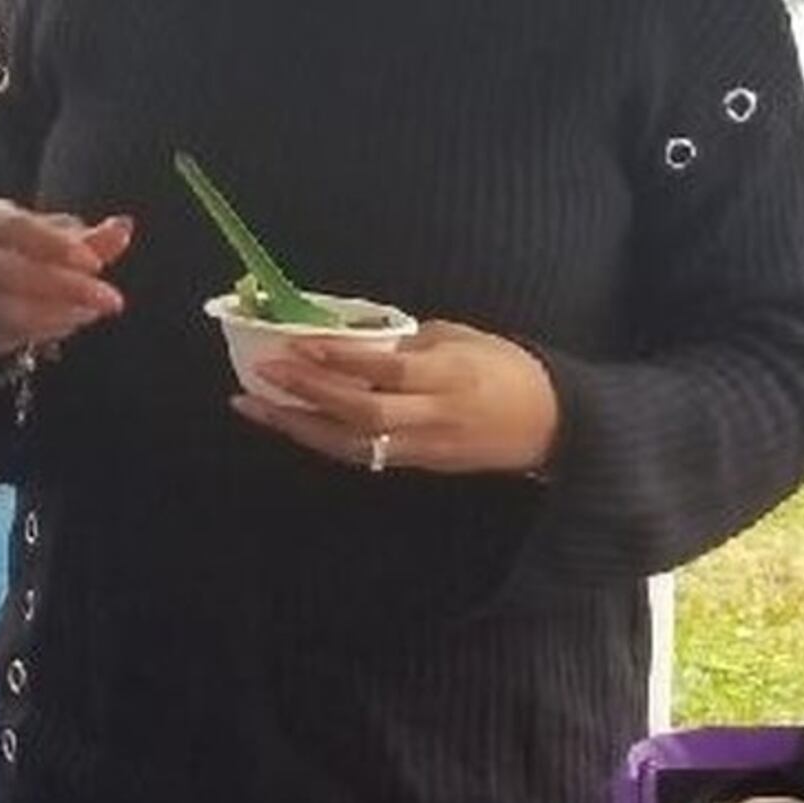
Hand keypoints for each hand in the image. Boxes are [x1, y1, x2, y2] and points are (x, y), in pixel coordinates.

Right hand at [0, 199, 130, 359]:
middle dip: (68, 288)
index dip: (56, 245)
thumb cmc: (30, 249)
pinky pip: (18, 332)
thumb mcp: (61, 238)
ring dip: (63, 313)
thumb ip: (93, 238)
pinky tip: (78, 317)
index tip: (95, 263)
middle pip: (15, 272)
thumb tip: (124, 226)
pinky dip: (54, 327)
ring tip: (95, 309)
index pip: (19, 227)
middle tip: (112, 299)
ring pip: (15, 310)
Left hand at [236, 318, 561, 479]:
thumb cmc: (505, 368)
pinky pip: (361, 454)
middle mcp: (434, 416)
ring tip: (255, 406)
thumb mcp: (463, 338)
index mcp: (451, 376)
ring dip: (299, 426)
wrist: (548, 423)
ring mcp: (423, 446)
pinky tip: (290, 423)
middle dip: (310, 393)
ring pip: (352, 443)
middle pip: (363, 412)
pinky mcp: (417, 464)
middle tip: (266, 372)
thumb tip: (354, 339)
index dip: (344, 360)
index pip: (390, 371)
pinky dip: (321, 438)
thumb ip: (409, 342)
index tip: (301, 343)